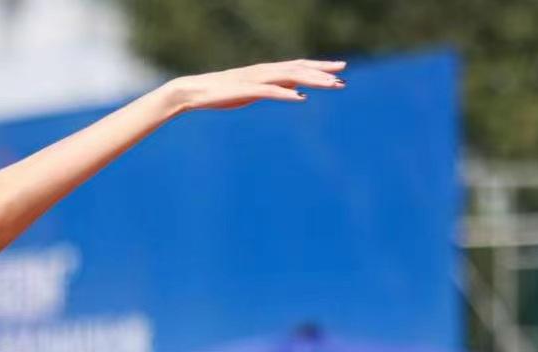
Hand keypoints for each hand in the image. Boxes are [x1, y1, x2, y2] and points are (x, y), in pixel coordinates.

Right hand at [167, 60, 345, 112]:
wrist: (193, 91)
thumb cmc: (220, 94)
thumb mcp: (252, 92)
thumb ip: (272, 90)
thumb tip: (294, 91)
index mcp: (266, 72)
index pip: (298, 67)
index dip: (319, 68)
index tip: (339, 71)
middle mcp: (264, 71)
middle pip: (299, 69)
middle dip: (322, 72)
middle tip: (343, 74)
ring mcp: (256, 79)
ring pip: (290, 77)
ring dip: (311, 80)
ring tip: (330, 84)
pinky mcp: (246, 90)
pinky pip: (270, 92)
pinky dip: (286, 94)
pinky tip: (300, 98)